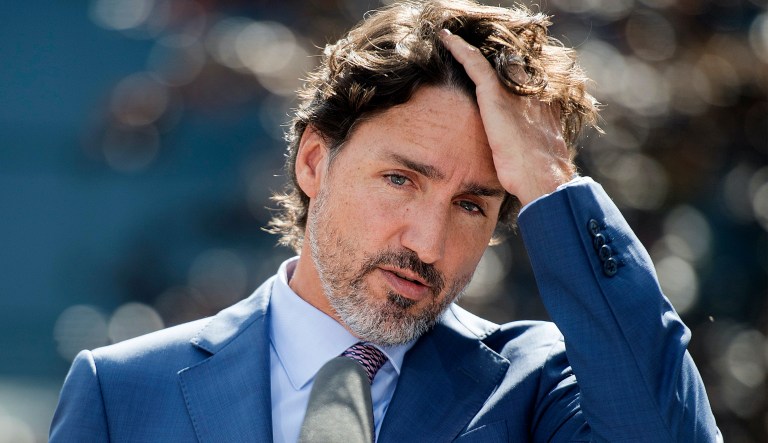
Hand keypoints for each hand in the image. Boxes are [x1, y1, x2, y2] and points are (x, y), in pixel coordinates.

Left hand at [438, 29, 574, 205]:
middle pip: (509, 64)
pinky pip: (475, 64)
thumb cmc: (537, 178)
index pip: (523, 80)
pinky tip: (447, 40)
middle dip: (491, 57)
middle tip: (465, 48)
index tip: (491, 69)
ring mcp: (514, 92)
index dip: (507, 73)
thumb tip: (519, 163)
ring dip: (469, 48)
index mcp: (543, 105)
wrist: (543, 179)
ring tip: (451, 39)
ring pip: (490, 60)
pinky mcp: (495, 96)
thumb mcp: (535, 158)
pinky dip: (460, 50)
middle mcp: (531, 92)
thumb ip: (527, 149)